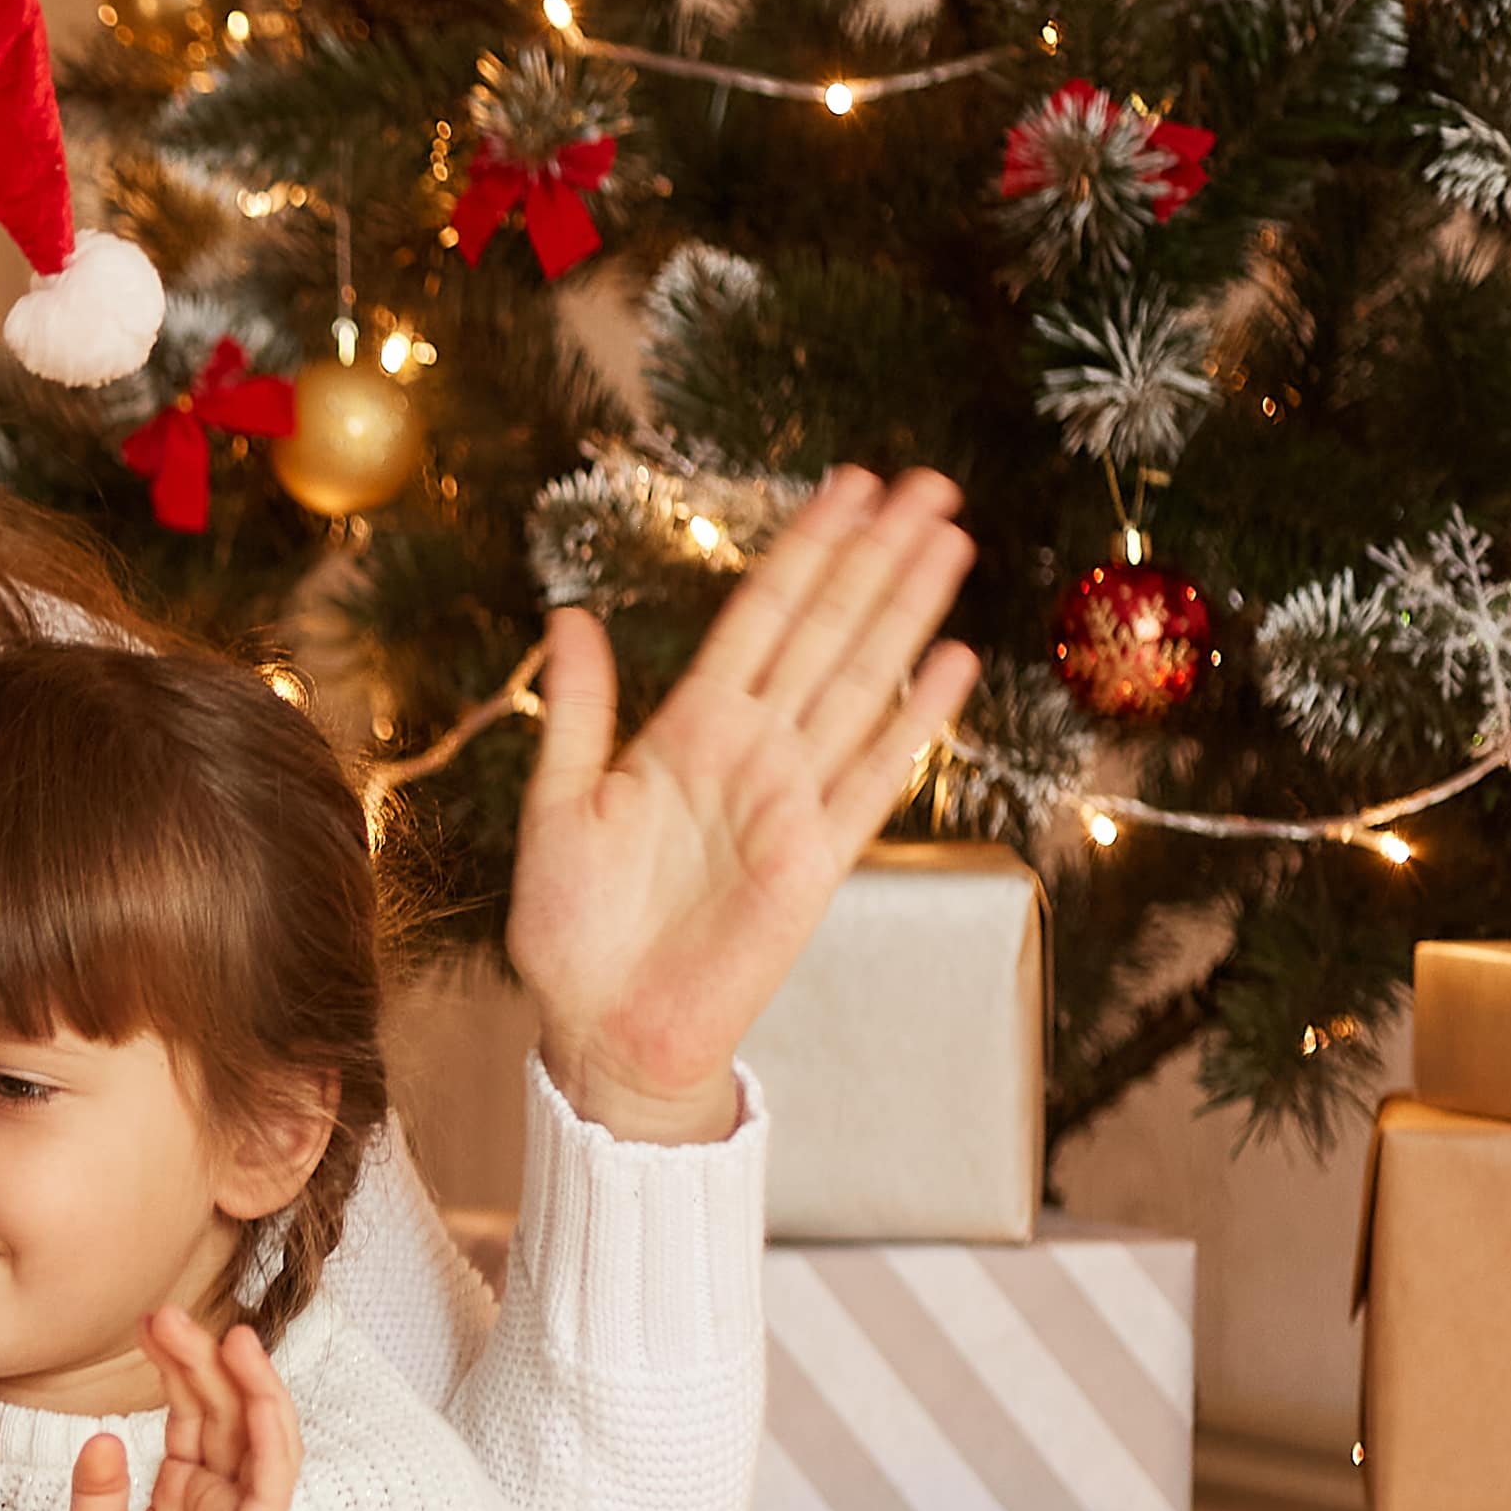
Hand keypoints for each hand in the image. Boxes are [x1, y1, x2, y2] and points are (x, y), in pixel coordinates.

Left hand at [57, 1312, 298, 1510]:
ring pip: (261, 1438)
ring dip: (248, 1383)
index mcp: (186, 1494)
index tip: (149, 1323)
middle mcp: (220, 1503)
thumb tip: (103, 1435)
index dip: (177, 1367)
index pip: (194, 1415)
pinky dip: (270, 1431)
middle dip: (202, 1360)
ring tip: (225, 1334)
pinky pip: (272, 1482)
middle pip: (226, 1414)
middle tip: (165, 1314)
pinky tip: (255, 1387)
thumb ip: (99, 1486)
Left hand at [506, 467, 983, 1141]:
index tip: (845, 485)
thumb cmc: (570, 927)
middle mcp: (749, 750)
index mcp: (686, 729)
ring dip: (906, 612)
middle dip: (875, 557)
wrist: (601, 1027)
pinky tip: (953, 661)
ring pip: (860, 681)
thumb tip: (570, 616)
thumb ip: (580, 711)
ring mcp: (790, 799)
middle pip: (826, 631)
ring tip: (950, 540)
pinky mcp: (819, 858)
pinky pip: (874, 775)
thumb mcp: (558, 804)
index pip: (759, 617)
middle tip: (928, 483)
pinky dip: (912, 719)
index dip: (804, 551)